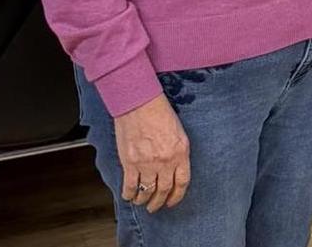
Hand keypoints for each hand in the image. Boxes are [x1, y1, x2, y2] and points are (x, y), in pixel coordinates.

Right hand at [112, 93, 190, 211]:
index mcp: (181, 153)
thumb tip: (174, 168)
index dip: (177, 196)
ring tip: (142, 202)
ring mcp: (147, 163)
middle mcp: (165, 161)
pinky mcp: (130, 162)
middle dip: (160, 202)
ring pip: (146, 191)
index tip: (172, 201)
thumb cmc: (160, 113)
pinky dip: (129, 194)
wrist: (140, 104)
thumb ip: (178, 152)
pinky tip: (129, 196)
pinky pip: (130, 186)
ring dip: (144, 200)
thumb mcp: (179, 132)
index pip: (182, 182)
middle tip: (156, 207)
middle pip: (164, 190)